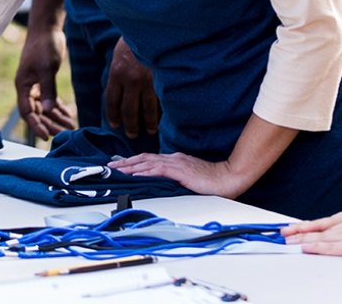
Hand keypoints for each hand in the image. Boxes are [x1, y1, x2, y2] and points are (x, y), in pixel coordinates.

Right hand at [15, 28, 74, 140]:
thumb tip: (49, 110)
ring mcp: (35, 84)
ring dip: (56, 117)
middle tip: (63, 133)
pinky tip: (68, 113)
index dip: (35, 125)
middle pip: (36, 112)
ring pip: (44, 107)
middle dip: (49, 124)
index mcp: (22, 85)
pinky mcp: (44, 80)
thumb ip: (48, 89)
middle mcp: (27, 87)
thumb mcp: (46, 68)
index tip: (46, 137)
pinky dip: (58, 106)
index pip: (26, 111)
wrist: (47, 29)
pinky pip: (50, 98)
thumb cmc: (43, 46)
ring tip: (71, 125)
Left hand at [105, 37, 159, 138]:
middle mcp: (130, 80)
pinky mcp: (162, 80)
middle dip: (130, 125)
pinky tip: (164, 119)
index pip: (112, 101)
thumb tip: (117, 92)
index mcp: (116, 73)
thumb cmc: (133, 41)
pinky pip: (161, 101)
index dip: (113, 115)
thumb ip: (118, 74)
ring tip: (150, 131)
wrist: (150, 29)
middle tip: (131, 134)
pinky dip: (162, 112)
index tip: (115, 124)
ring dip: (148, 123)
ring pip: (147, 109)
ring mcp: (148, 81)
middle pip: (129, 109)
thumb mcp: (119, 56)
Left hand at [108, 152, 247, 197]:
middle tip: (112, 166)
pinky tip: (136, 174)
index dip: (133, 161)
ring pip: (148, 162)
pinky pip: (159, 170)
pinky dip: (145, 171)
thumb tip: (161, 183)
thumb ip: (175, 178)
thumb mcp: (189, 178)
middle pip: (144, 158)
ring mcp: (177, 163)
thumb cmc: (213, 180)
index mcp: (174, 160)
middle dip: (126, 162)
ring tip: (118, 170)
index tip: (120, 165)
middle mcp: (173, 159)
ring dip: (132, 166)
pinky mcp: (181, 171)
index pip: (149, 159)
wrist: (229, 178)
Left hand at [281, 208, 341, 257]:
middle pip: (316, 229)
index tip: (290, 228)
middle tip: (281, 234)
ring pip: (319, 237)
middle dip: (297, 232)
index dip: (304, 226)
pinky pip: (331, 247)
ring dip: (301, 240)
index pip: (320, 223)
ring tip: (286, 242)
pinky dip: (316, 247)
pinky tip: (306, 248)